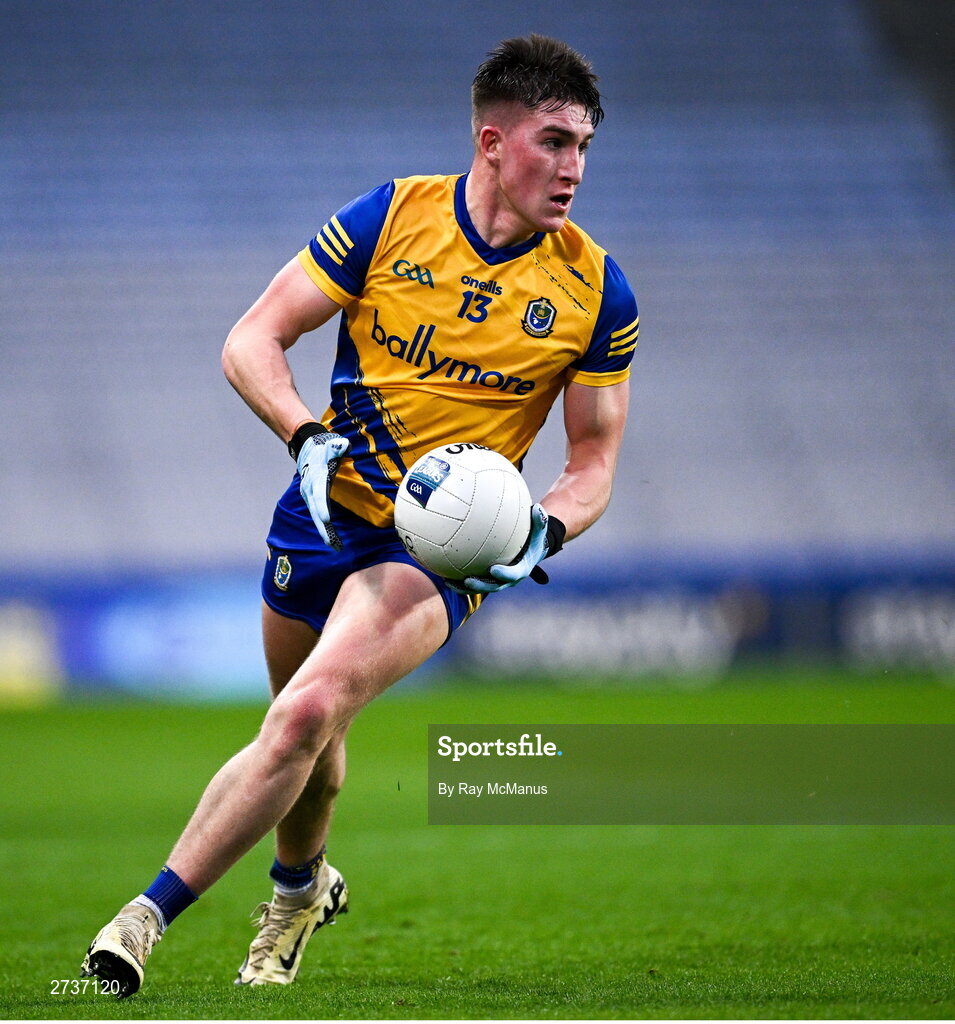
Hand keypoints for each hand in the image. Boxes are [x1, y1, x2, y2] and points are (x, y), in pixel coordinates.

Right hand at [296, 432, 349, 550]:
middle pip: (316, 512)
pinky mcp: (312, 499)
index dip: (322, 507)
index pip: (319, 493)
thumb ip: (337, 445)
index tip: (326, 519)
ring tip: (336, 547)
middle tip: (333, 544)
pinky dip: (324, 528)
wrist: (307, 448)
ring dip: (325, 532)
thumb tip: (344, 445)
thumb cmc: (323, 447)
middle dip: (324, 529)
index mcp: (317, 477)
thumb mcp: (331, 444)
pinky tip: (332, 539)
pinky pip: (318, 515)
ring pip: (316, 517)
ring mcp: (309, 496)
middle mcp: (310, 489)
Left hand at [451, 504, 552, 593]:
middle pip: (494, 586)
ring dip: (464, 588)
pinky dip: (459, 580)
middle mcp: (508, 580)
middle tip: (468, 581)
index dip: (504, 574)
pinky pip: (472, 582)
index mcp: (521, 570)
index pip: (513, 575)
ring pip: (480, 588)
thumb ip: (539, 521)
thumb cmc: (533, 539)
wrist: (530, 552)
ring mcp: (497, 581)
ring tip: (449, 583)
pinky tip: (444, 575)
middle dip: (480, 586)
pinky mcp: (487, 580)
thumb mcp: (539, 531)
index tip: (493, 569)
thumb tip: (538, 508)